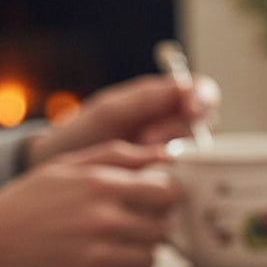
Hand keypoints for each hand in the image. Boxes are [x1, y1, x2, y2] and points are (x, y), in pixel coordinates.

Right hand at [0, 142, 178, 266]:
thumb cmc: (26, 202)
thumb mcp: (66, 167)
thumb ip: (119, 156)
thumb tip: (167, 154)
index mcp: (102, 185)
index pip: (168, 194)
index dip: (163, 200)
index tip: (151, 204)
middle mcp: (104, 220)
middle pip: (163, 231)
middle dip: (150, 229)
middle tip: (127, 228)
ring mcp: (98, 256)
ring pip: (150, 259)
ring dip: (135, 255)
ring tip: (109, 248)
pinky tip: (93, 266)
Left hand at [26, 73, 219, 167]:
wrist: (61, 172)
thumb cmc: (83, 136)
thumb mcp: (109, 112)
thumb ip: (146, 99)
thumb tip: (184, 86)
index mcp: (166, 99)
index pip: (202, 91)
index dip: (202, 98)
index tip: (190, 109)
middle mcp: (177, 126)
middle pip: (205, 122)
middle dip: (178, 130)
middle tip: (146, 141)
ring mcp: (178, 154)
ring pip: (199, 150)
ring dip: (174, 153)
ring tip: (139, 158)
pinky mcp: (173, 180)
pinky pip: (188, 176)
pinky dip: (171, 174)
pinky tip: (147, 175)